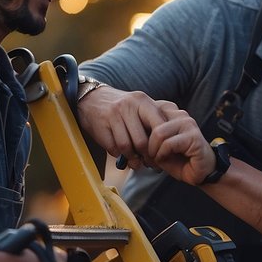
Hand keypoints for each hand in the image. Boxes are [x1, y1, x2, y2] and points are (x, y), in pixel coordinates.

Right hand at [77, 85, 215, 181]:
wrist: (91, 98)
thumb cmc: (123, 108)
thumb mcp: (140, 106)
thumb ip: (154, 120)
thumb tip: (170, 144)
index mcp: (142, 101)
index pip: (159, 126)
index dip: (161, 145)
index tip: (162, 154)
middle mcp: (128, 106)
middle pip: (142, 142)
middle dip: (146, 157)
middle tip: (150, 163)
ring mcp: (113, 116)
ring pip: (127, 147)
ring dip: (132, 159)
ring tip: (136, 161)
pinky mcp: (100, 126)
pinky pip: (113, 148)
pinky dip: (119, 155)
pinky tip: (122, 154)